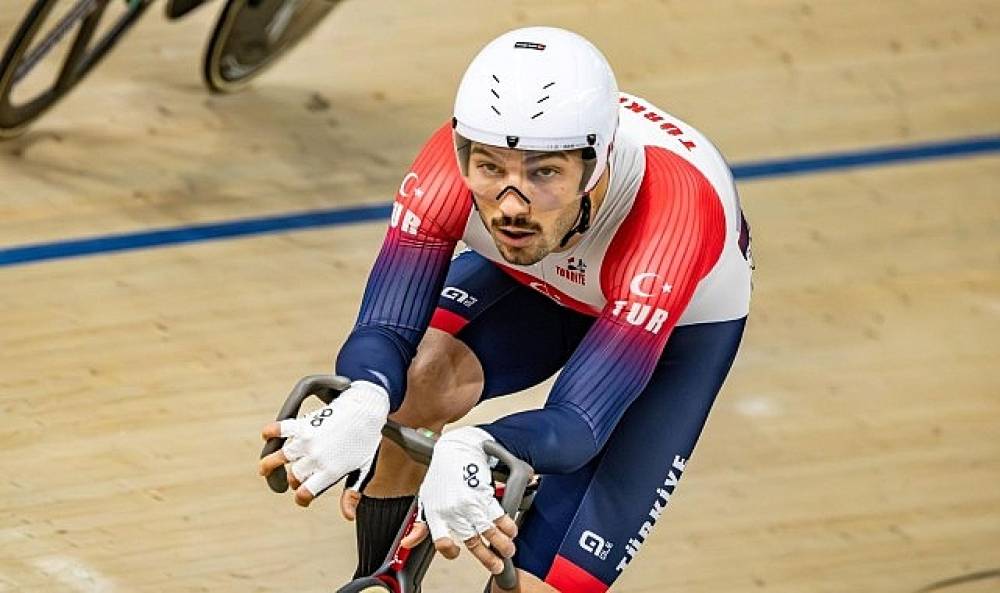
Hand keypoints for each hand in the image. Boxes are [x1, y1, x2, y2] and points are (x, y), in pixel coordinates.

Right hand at [259, 381, 388, 506]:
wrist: (367, 410)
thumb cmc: (367, 441)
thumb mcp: (364, 469)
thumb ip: (352, 493)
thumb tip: (348, 517)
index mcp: (331, 472)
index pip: (305, 493)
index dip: (302, 498)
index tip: (302, 498)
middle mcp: (316, 458)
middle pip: (295, 476)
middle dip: (295, 479)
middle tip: (298, 477)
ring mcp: (308, 441)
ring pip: (280, 457)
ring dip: (269, 464)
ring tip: (263, 468)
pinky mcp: (304, 424)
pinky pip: (282, 429)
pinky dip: (271, 432)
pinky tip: (267, 436)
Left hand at [400, 427, 517, 574]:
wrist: (457, 449)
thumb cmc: (441, 474)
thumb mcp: (425, 499)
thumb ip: (420, 525)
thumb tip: (408, 543)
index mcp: (436, 515)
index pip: (441, 542)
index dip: (450, 551)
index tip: (457, 552)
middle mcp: (453, 512)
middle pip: (472, 541)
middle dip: (488, 557)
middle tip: (497, 564)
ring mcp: (470, 504)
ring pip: (489, 531)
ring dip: (502, 543)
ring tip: (508, 550)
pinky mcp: (484, 494)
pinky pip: (498, 515)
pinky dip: (507, 525)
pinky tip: (511, 530)